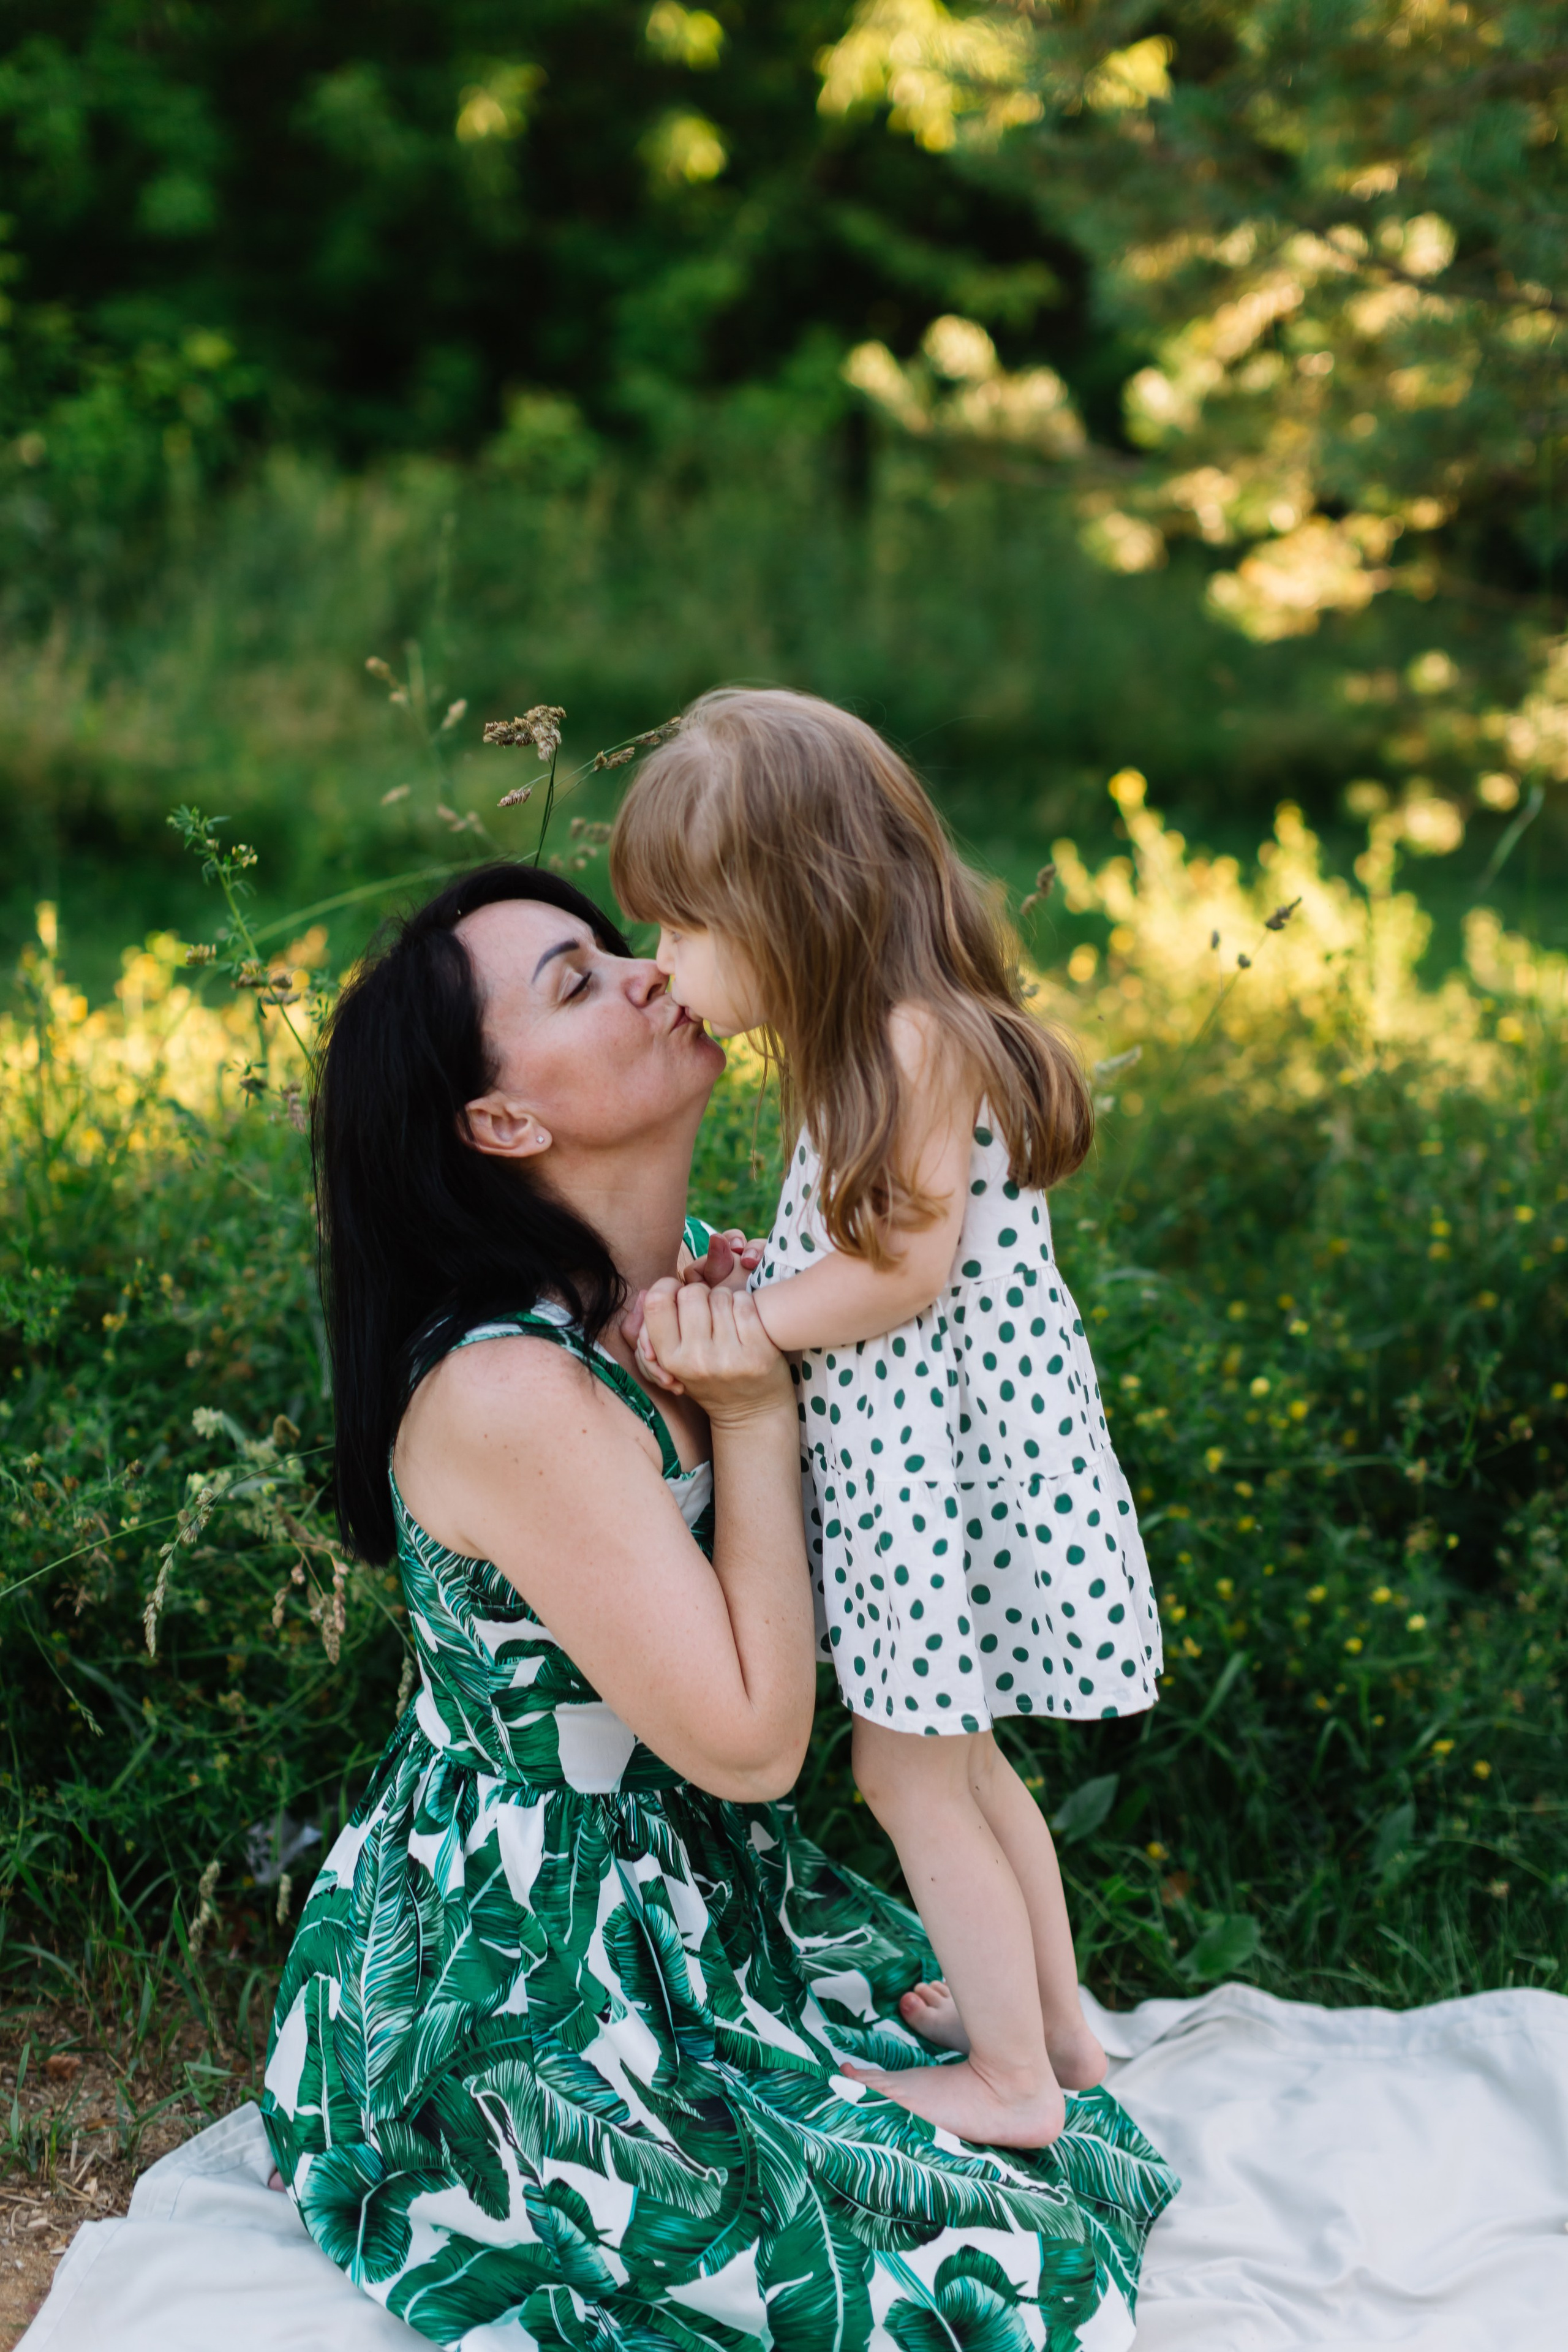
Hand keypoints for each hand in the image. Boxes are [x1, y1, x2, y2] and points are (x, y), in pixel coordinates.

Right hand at [636, 1278, 789, 1425]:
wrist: (751, 1412)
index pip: (656, 1302)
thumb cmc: (708, 1381)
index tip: (677, 1294)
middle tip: (705, 1308)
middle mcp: (697, 1359)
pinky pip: (744, 1303)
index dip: (666, 1288)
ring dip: (723, 1298)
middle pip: (691, 1293)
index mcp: (670, 1360)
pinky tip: (743, 1319)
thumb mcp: (673, 1363)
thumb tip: (645, 1293)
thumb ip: (654, 1330)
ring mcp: (728, 1356)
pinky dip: (744, 1303)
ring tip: (725, 1316)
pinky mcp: (757, 1351)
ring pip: (720, 1295)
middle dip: (699, 1293)